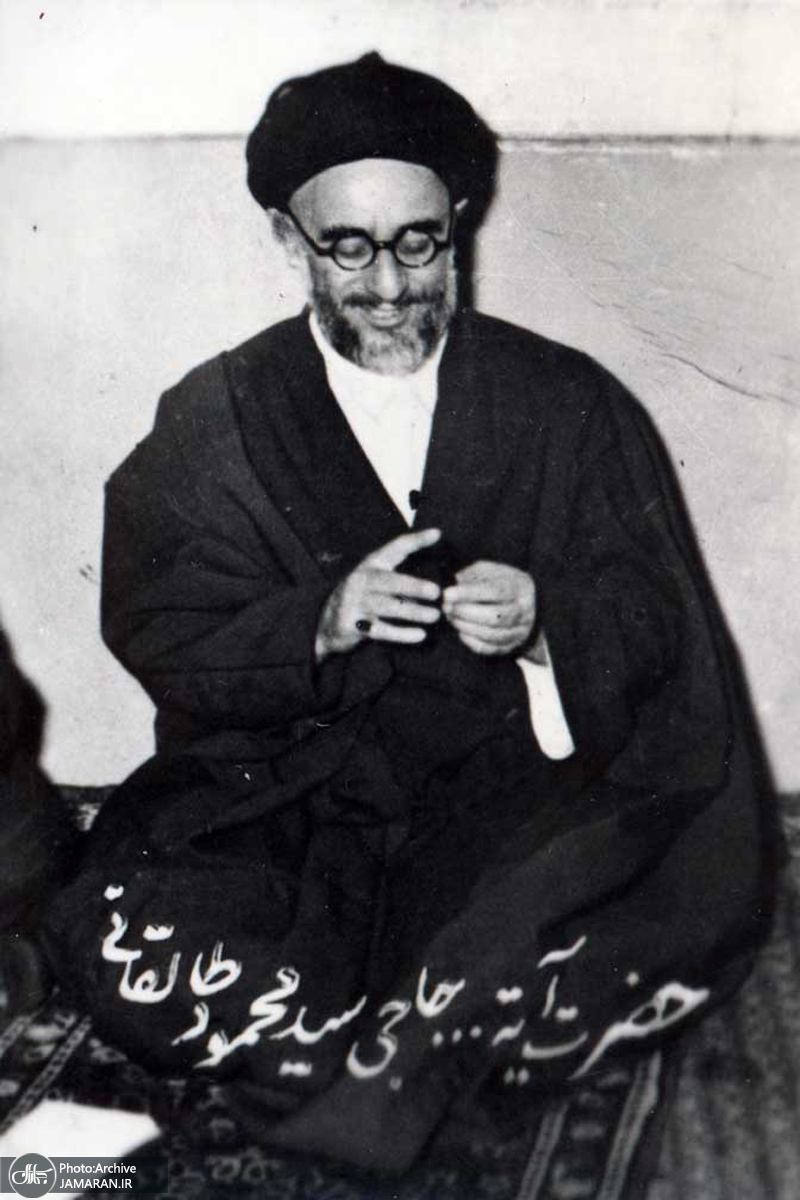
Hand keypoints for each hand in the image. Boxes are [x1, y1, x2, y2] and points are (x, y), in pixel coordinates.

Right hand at [315, 528, 442, 661]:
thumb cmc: (363, 596)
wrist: (327, 622)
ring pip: (386, 606)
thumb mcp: (377, 577)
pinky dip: (401, 633)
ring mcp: (354, 602)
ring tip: (434, 616)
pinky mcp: (351, 625)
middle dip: (413, 586)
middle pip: (390, 581)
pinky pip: (380, 630)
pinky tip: (419, 635)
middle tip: (436, 592)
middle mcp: (361, 580)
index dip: (416, 540)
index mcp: (371, 564)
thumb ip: (402, 570)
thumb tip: (435, 558)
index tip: (438, 534)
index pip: (395, 547)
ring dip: (412, 612)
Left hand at [442, 560, 535, 655]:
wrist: (527, 603)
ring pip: (491, 635)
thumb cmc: (502, 583)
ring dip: (466, 627)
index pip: (494, 591)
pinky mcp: (511, 645)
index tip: (447, 594)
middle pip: (494, 617)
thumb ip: (474, 574)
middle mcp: (523, 611)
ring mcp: (519, 630)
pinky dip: (472, 642)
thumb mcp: (491, 570)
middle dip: (465, 612)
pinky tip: (461, 631)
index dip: (468, 593)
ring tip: (452, 617)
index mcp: (519, 587)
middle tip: (447, 607)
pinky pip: (490, 648)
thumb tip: (456, 582)